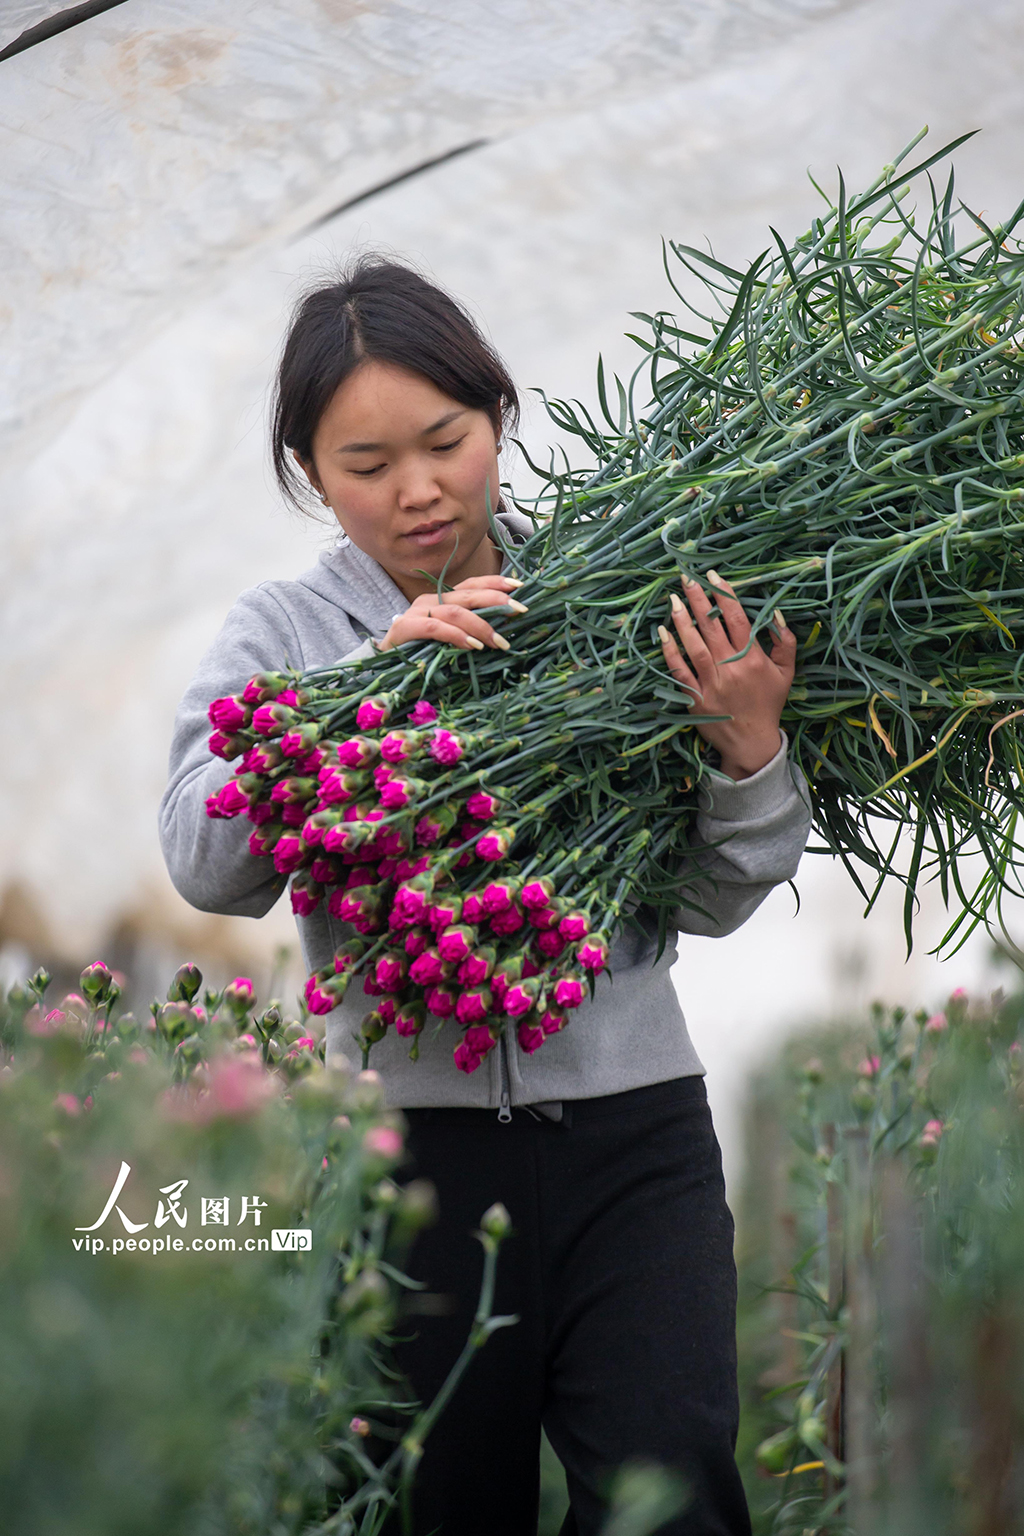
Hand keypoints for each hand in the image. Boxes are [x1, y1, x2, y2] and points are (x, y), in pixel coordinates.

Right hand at [378, 575, 526, 651]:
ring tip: (500, 641)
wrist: (383, 669)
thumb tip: (506, 633)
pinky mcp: (404, 629)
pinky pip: (435, 628)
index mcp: (442, 601)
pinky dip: (456, 636)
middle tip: (519, 611)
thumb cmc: (422, 657)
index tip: (518, 586)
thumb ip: (471, 633)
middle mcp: (430, 601)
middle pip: (468, 594)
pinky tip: (473, 646)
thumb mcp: (451, 643)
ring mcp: (416, 613)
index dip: (495, 582)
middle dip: (496, 601)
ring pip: (455, 610)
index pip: (472, 584)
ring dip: (481, 625)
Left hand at [658, 569, 795, 779]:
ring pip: (695, 646)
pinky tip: (662, 633)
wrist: (752, 743)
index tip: (713, 576)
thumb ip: (785, 642)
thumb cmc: (769, 704)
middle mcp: (731, 668)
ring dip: (683, 621)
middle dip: (699, 600)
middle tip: (686, 577)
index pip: (737, 619)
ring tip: (674, 599)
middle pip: (712, 627)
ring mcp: (711, 683)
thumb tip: (777, 614)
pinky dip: (670, 652)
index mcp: (753, 659)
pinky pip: (680, 671)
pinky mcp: (695, 698)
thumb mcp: (786, 673)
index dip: (725, 595)